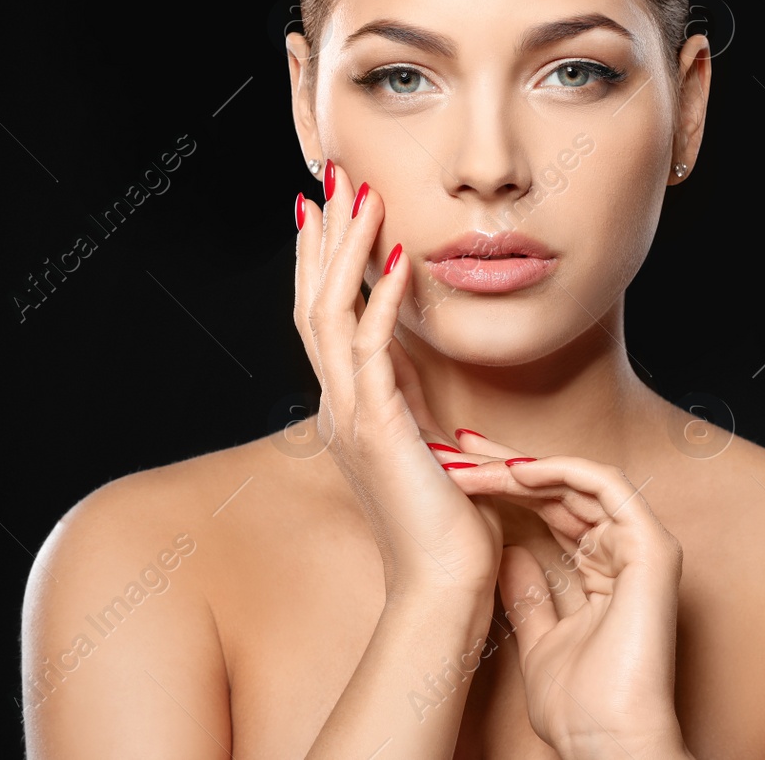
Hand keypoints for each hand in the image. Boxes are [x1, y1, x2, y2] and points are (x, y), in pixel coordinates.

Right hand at [293, 161, 502, 600]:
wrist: (448, 586)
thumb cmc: (451, 524)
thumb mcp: (432, 446)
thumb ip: (418, 404)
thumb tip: (423, 370)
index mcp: (350, 409)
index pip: (325, 318)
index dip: (323, 261)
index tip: (327, 210)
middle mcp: (340, 406)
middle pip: (313, 304)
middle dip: (322, 238)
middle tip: (329, 178)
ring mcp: (352, 416)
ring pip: (328, 315)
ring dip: (344, 251)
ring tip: (358, 196)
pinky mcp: (379, 428)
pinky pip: (372, 347)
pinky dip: (383, 296)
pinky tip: (399, 254)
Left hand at [435, 431, 690, 758]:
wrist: (607, 741)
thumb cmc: (580, 707)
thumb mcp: (538, 640)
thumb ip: (529, 595)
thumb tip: (507, 554)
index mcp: (604, 572)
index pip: (553, 511)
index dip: (507, 487)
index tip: (458, 473)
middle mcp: (625, 553)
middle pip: (562, 489)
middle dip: (507, 464)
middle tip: (458, 446)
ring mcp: (641, 547)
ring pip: (577, 481)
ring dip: (521, 466)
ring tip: (471, 461)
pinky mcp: (650, 547)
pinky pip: (605, 486)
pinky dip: (560, 471)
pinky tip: (515, 470)